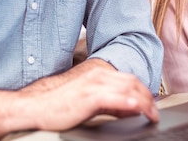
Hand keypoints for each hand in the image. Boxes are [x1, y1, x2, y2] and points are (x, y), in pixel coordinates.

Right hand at [23, 60, 159, 130]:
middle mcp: (97, 75)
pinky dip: (131, 104)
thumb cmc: (55, 105)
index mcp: (96, 72)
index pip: (127, 79)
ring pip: (128, 89)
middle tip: (154, 111)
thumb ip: (106, 100)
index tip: (150, 104)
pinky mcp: (89, 97)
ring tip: (151, 114)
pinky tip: (139, 110)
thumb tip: (126, 108)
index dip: (143, 91)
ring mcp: (94, 84)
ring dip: (144, 102)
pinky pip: (116, 99)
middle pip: (132, 82)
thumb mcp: (85, 99)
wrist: (32, 107)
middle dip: (147, 97)